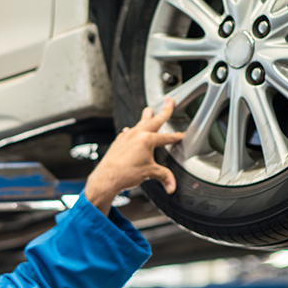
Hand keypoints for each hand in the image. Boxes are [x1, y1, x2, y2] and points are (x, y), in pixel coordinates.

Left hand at [83, 98, 182, 214]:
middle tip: (170, 102)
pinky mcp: (118, 142)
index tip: (181, 135)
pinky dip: (132, 130)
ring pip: (140, 123)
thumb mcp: (150, 173)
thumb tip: (172, 186)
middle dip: (164, 111)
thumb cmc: (125, 174)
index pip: (166, 137)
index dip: (176, 137)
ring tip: (149, 111)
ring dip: (146, 117)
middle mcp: (136, 135)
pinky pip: (127, 132)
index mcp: (147, 140)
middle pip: (154, 120)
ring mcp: (126, 137)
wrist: (106, 178)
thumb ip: (164, 177)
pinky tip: (130, 131)